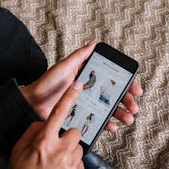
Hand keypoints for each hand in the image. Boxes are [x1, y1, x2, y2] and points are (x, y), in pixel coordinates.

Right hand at [5, 80, 84, 168]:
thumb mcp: (18, 151)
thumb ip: (33, 133)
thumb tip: (45, 125)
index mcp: (43, 142)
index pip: (59, 114)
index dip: (69, 97)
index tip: (78, 86)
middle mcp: (59, 151)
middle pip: (75, 132)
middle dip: (67, 137)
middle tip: (56, 148)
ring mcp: (70, 165)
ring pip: (79, 148)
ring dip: (70, 153)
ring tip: (55, 165)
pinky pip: (80, 164)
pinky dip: (72, 167)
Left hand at [20, 40, 143, 131]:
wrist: (32, 105)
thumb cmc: (46, 84)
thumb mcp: (63, 67)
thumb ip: (79, 56)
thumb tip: (93, 42)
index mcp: (88, 75)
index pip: (113, 78)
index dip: (127, 83)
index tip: (136, 89)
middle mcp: (90, 89)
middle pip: (115, 95)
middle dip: (127, 101)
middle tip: (134, 107)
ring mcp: (87, 104)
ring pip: (109, 109)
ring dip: (121, 114)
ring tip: (128, 119)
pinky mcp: (82, 116)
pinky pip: (98, 121)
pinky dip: (107, 124)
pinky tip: (113, 127)